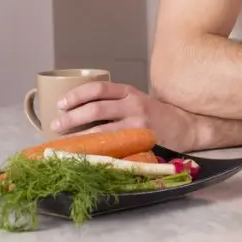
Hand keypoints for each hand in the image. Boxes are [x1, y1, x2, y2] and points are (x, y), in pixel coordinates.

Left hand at [53, 82, 197, 151]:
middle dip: (71, 117)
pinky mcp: (140, 141)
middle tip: (55, 125)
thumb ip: (115, 103)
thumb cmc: (156, 115)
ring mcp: (137, 124)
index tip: (60, 104)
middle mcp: (134, 105)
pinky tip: (83, 153)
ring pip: (100, 129)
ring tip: (63, 142)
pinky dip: (95, 149)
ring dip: (78, 136)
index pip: (99, 88)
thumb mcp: (138, 101)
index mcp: (130, 92)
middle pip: (95, 108)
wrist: (186, 126)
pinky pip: (112, 146)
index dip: (76, 95)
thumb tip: (77, 113)